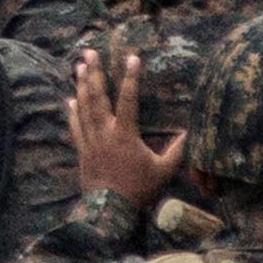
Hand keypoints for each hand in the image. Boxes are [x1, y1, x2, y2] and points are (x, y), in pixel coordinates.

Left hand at [67, 43, 187, 209]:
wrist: (110, 210)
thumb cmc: (139, 189)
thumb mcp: (164, 170)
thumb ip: (178, 150)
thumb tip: (192, 132)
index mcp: (125, 134)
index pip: (128, 99)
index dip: (130, 78)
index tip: (132, 58)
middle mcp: (105, 133)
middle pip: (97, 97)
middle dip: (93, 73)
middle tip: (89, 52)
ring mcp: (90, 141)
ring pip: (83, 108)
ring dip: (80, 86)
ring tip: (78, 66)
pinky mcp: (82, 150)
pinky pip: (75, 126)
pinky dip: (72, 112)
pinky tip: (70, 99)